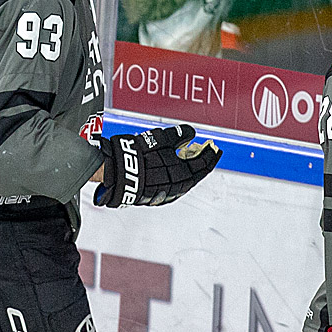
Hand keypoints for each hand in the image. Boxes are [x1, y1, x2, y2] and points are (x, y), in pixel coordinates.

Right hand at [93, 125, 221, 207]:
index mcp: (184, 173)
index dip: (211, 154)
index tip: (214, 147)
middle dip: (202, 162)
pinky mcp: (157, 198)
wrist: (117, 172)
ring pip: (186, 182)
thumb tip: (191, 133)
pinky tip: (174, 169)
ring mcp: (168, 194)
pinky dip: (179, 177)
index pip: (204, 163)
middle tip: (205, 152)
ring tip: (188, 158)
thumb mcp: (162, 138)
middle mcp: (178, 187)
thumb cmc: (139, 154)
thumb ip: (180, 134)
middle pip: (197, 174)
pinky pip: (174, 187)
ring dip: (190, 170)